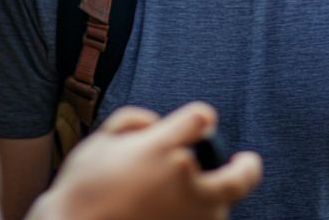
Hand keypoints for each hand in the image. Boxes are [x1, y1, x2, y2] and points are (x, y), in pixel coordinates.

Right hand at [29, 102, 261, 219]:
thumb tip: (155, 124)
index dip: (201, 119)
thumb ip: (132, 122)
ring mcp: (188, 217)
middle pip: (239, 176)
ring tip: (192, 201)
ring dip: (213, 202)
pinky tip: (179, 216)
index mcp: (163, 148)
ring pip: (219, 209)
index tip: (201, 123)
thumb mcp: (98, 142)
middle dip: (248, 168)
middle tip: (248, 163)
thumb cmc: (79, 189)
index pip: (201, 119)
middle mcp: (184, 181)